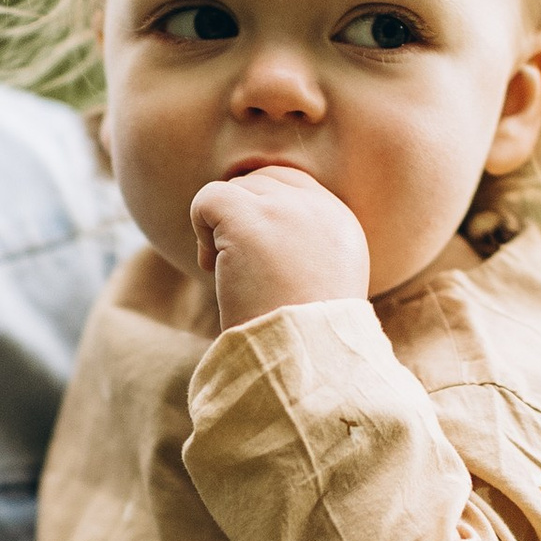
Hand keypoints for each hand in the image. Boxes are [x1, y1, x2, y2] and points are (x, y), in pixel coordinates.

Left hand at [189, 164, 371, 325]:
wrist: (302, 360)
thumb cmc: (304, 338)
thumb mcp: (324, 285)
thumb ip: (305, 248)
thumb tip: (259, 233)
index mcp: (342, 222)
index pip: (293, 184)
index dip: (263, 211)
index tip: (257, 256)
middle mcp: (319, 208)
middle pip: (261, 180)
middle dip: (241, 216)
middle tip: (237, 266)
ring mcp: (284, 210)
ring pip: (234, 189)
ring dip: (220, 227)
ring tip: (224, 272)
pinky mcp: (249, 220)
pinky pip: (207, 197)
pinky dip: (199, 225)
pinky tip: (210, 265)